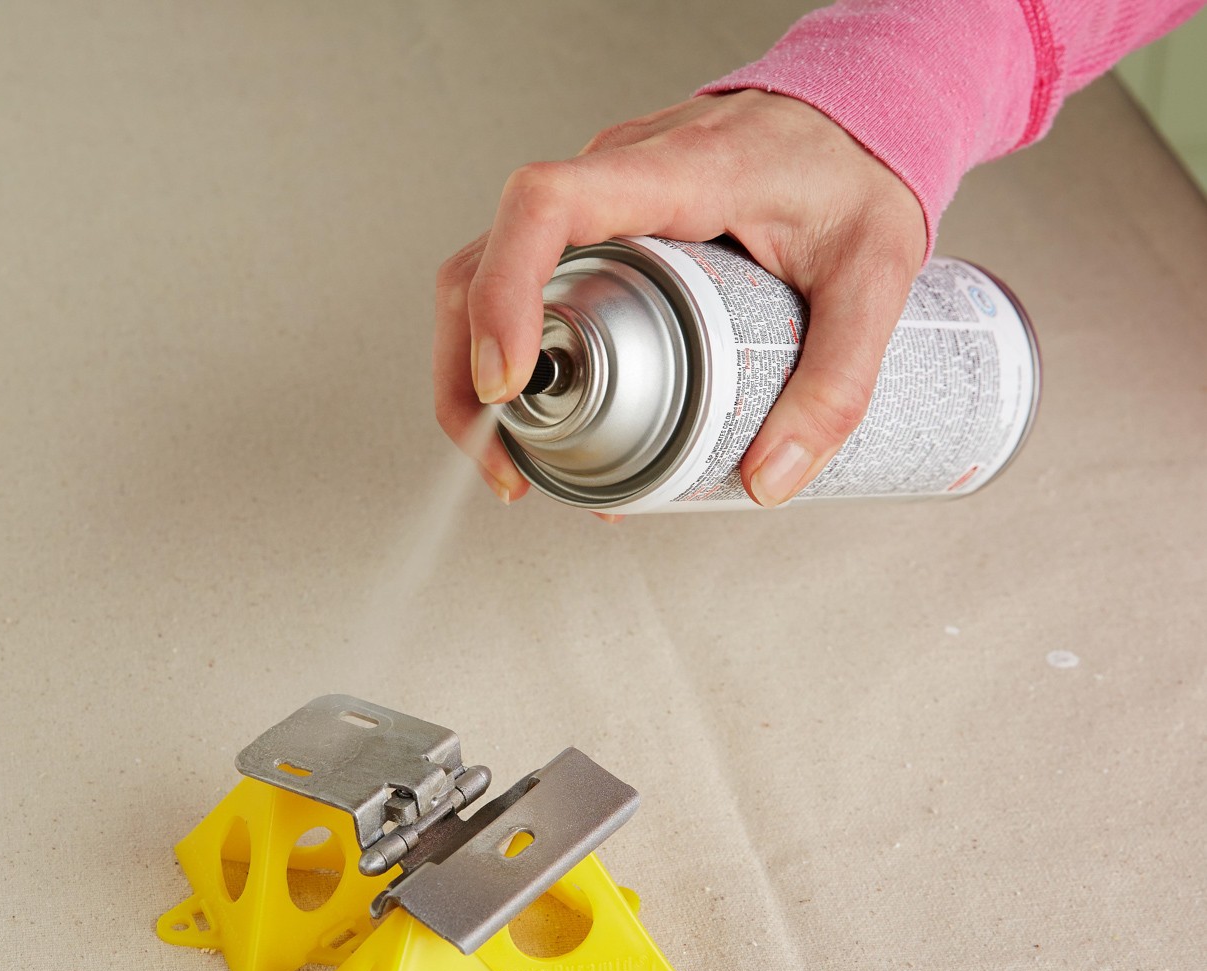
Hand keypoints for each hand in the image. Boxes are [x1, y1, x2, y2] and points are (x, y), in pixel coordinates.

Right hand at [433, 89, 926, 506]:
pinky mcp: (598, 224)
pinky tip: (537, 411)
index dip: (505, 292)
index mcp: (677, 174)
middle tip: (503, 461)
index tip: (507, 381)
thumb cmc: (853, 174)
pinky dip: (509, 348)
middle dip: (466, 368)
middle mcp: (616, 175)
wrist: (852, 120)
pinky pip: (523, 277)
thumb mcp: (874, 279)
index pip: (546, 205)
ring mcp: (598, 200)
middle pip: (486, 256)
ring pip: (486, 269)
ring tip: (511, 455)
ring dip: (473, 365)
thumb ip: (835, 383)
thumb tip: (770, 478)